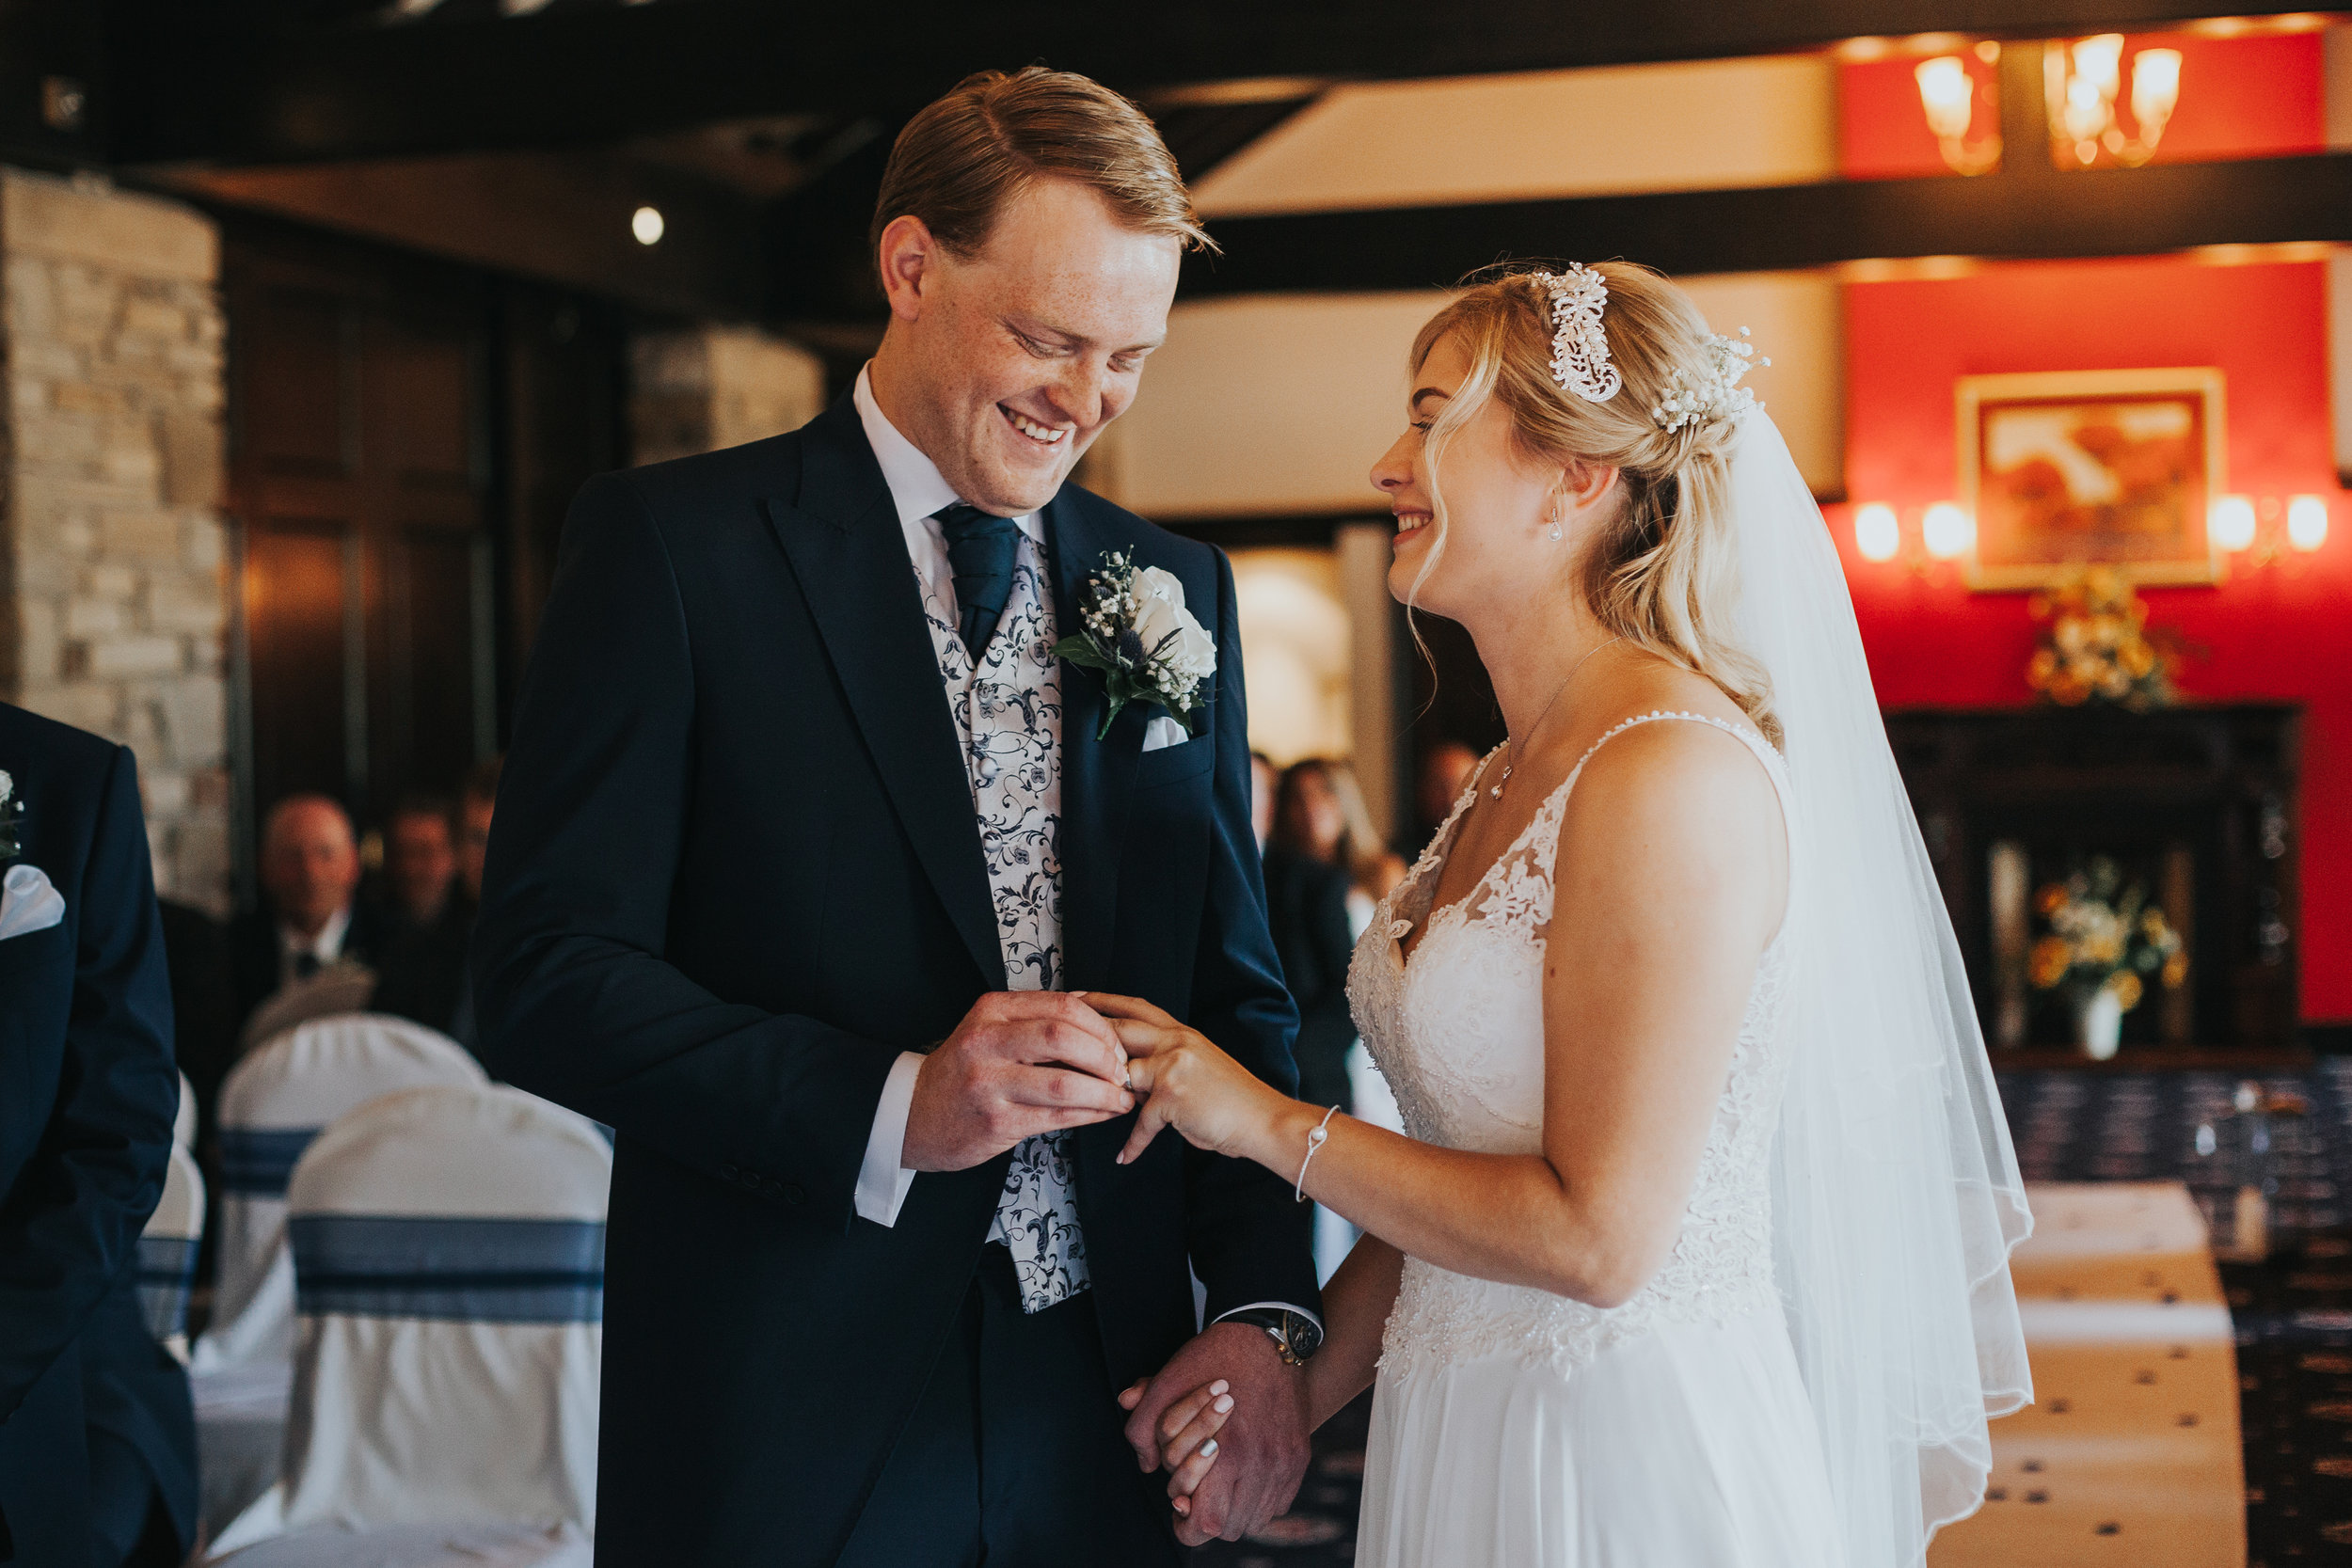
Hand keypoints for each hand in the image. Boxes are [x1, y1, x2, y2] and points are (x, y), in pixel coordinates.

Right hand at [900, 991, 1134, 1171]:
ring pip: (1064, 1084)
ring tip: (1121, 1096)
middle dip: (1105, 1056)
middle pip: (1064, 1038)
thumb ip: (1034, 1020)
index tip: (1115, 1044)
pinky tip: (1103, 1112)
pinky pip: (1056, 1117)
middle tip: (1122, 1071)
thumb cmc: (962, 1071)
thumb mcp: (989, 1029)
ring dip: (1104, 1092)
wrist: (913, 1113)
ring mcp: (989, 1083)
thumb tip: (1095, 1015)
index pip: (1061, 1006)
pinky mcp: (995, 1121)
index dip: (1099, 1026)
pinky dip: (1090, 1115)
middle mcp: (987, 1042)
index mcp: (991, 1011)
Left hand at [1088, 993, 1287, 1167]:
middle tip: (1056, 1040)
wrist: (1263, 1120)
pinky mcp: (1171, 1097)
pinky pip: (1140, 1123)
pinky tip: (1124, 1156)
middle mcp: (1175, 1042)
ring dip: (1103, 1093)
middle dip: (1083, 1035)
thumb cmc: (1233, 1099)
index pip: (1134, 1006)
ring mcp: (1172, 1067)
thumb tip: (1130, 1076)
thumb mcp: (1199, 1065)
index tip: (1073, 998)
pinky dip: (1133, 1144)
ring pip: (1121, 1074)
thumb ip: (1164, 1063)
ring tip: (1082, 1102)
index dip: (1101, 1000)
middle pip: (1117, 1030)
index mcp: (1181, 1032)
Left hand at [1120, 1321, 1307, 1544]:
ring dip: (1236, 1512)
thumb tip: (1145, 1464)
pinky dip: (1260, 1501)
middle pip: (1232, 1527)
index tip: (1180, 1513)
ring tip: (1220, 1488)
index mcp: (1227, 1451)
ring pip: (1258, 1519)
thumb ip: (1143, 1427)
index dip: (1188, 1527)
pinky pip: (1280, 1503)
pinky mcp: (1299, 1455)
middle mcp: (1261, 1463)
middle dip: (1208, 1518)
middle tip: (1197, 1496)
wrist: (1267, 1334)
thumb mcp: (1166, 1383)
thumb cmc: (1214, 1358)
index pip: (1208, 1522)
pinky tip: (1244, 1479)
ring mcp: (1285, 1461)